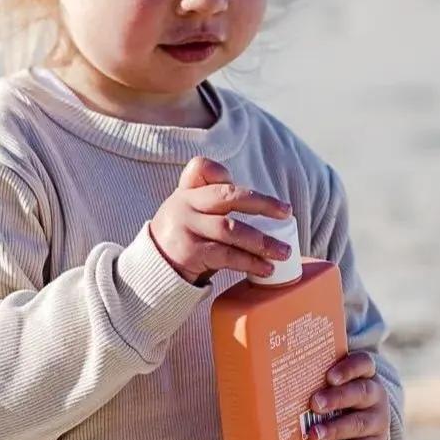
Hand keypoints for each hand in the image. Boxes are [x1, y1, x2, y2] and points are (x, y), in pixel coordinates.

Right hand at [149, 157, 292, 285]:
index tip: (245, 186)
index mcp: (187, 192)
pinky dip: (249, 262)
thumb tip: (267, 206)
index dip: (220, 172)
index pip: (200, 168)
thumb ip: (214, 203)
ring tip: (283, 252)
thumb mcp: (190, 214)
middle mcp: (184, 205)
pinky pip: (226, 255)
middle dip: (262, 204)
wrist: (153, 271)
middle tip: (286, 212)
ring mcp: (185, 227)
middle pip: (227, 196)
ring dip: (262, 241)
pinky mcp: (189, 252)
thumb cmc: (183, 239)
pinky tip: (265, 268)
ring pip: (230, 229)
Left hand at [309, 351, 389, 439]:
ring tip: (314, 434)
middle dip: (337, 398)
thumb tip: (276, 382)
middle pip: (361, 392)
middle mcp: (375, 394)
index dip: (348, 369)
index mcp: (365, 374)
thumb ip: (316, 382)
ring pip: (361, 423)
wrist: (364, 427)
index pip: (363, 363)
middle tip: (314, 404)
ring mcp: (378, 420)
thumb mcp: (334, 387)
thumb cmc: (338, 399)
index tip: (329, 377)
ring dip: (335, 429)